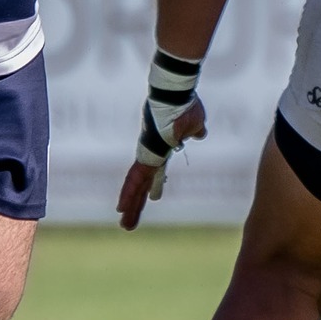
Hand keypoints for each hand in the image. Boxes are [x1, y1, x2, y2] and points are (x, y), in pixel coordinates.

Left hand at [116, 98, 206, 230]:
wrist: (176, 95)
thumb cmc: (186, 105)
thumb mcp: (195, 122)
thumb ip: (194, 130)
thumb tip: (198, 133)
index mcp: (161, 149)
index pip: (153, 174)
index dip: (150, 188)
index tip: (149, 200)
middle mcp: (151, 153)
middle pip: (141, 184)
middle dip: (135, 204)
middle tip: (126, 223)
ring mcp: (148, 153)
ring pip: (136, 185)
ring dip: (131, 205)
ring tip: (125, 225)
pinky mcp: (147, 154)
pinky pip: (136, 178)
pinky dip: (129, 193)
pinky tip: (122, 208)